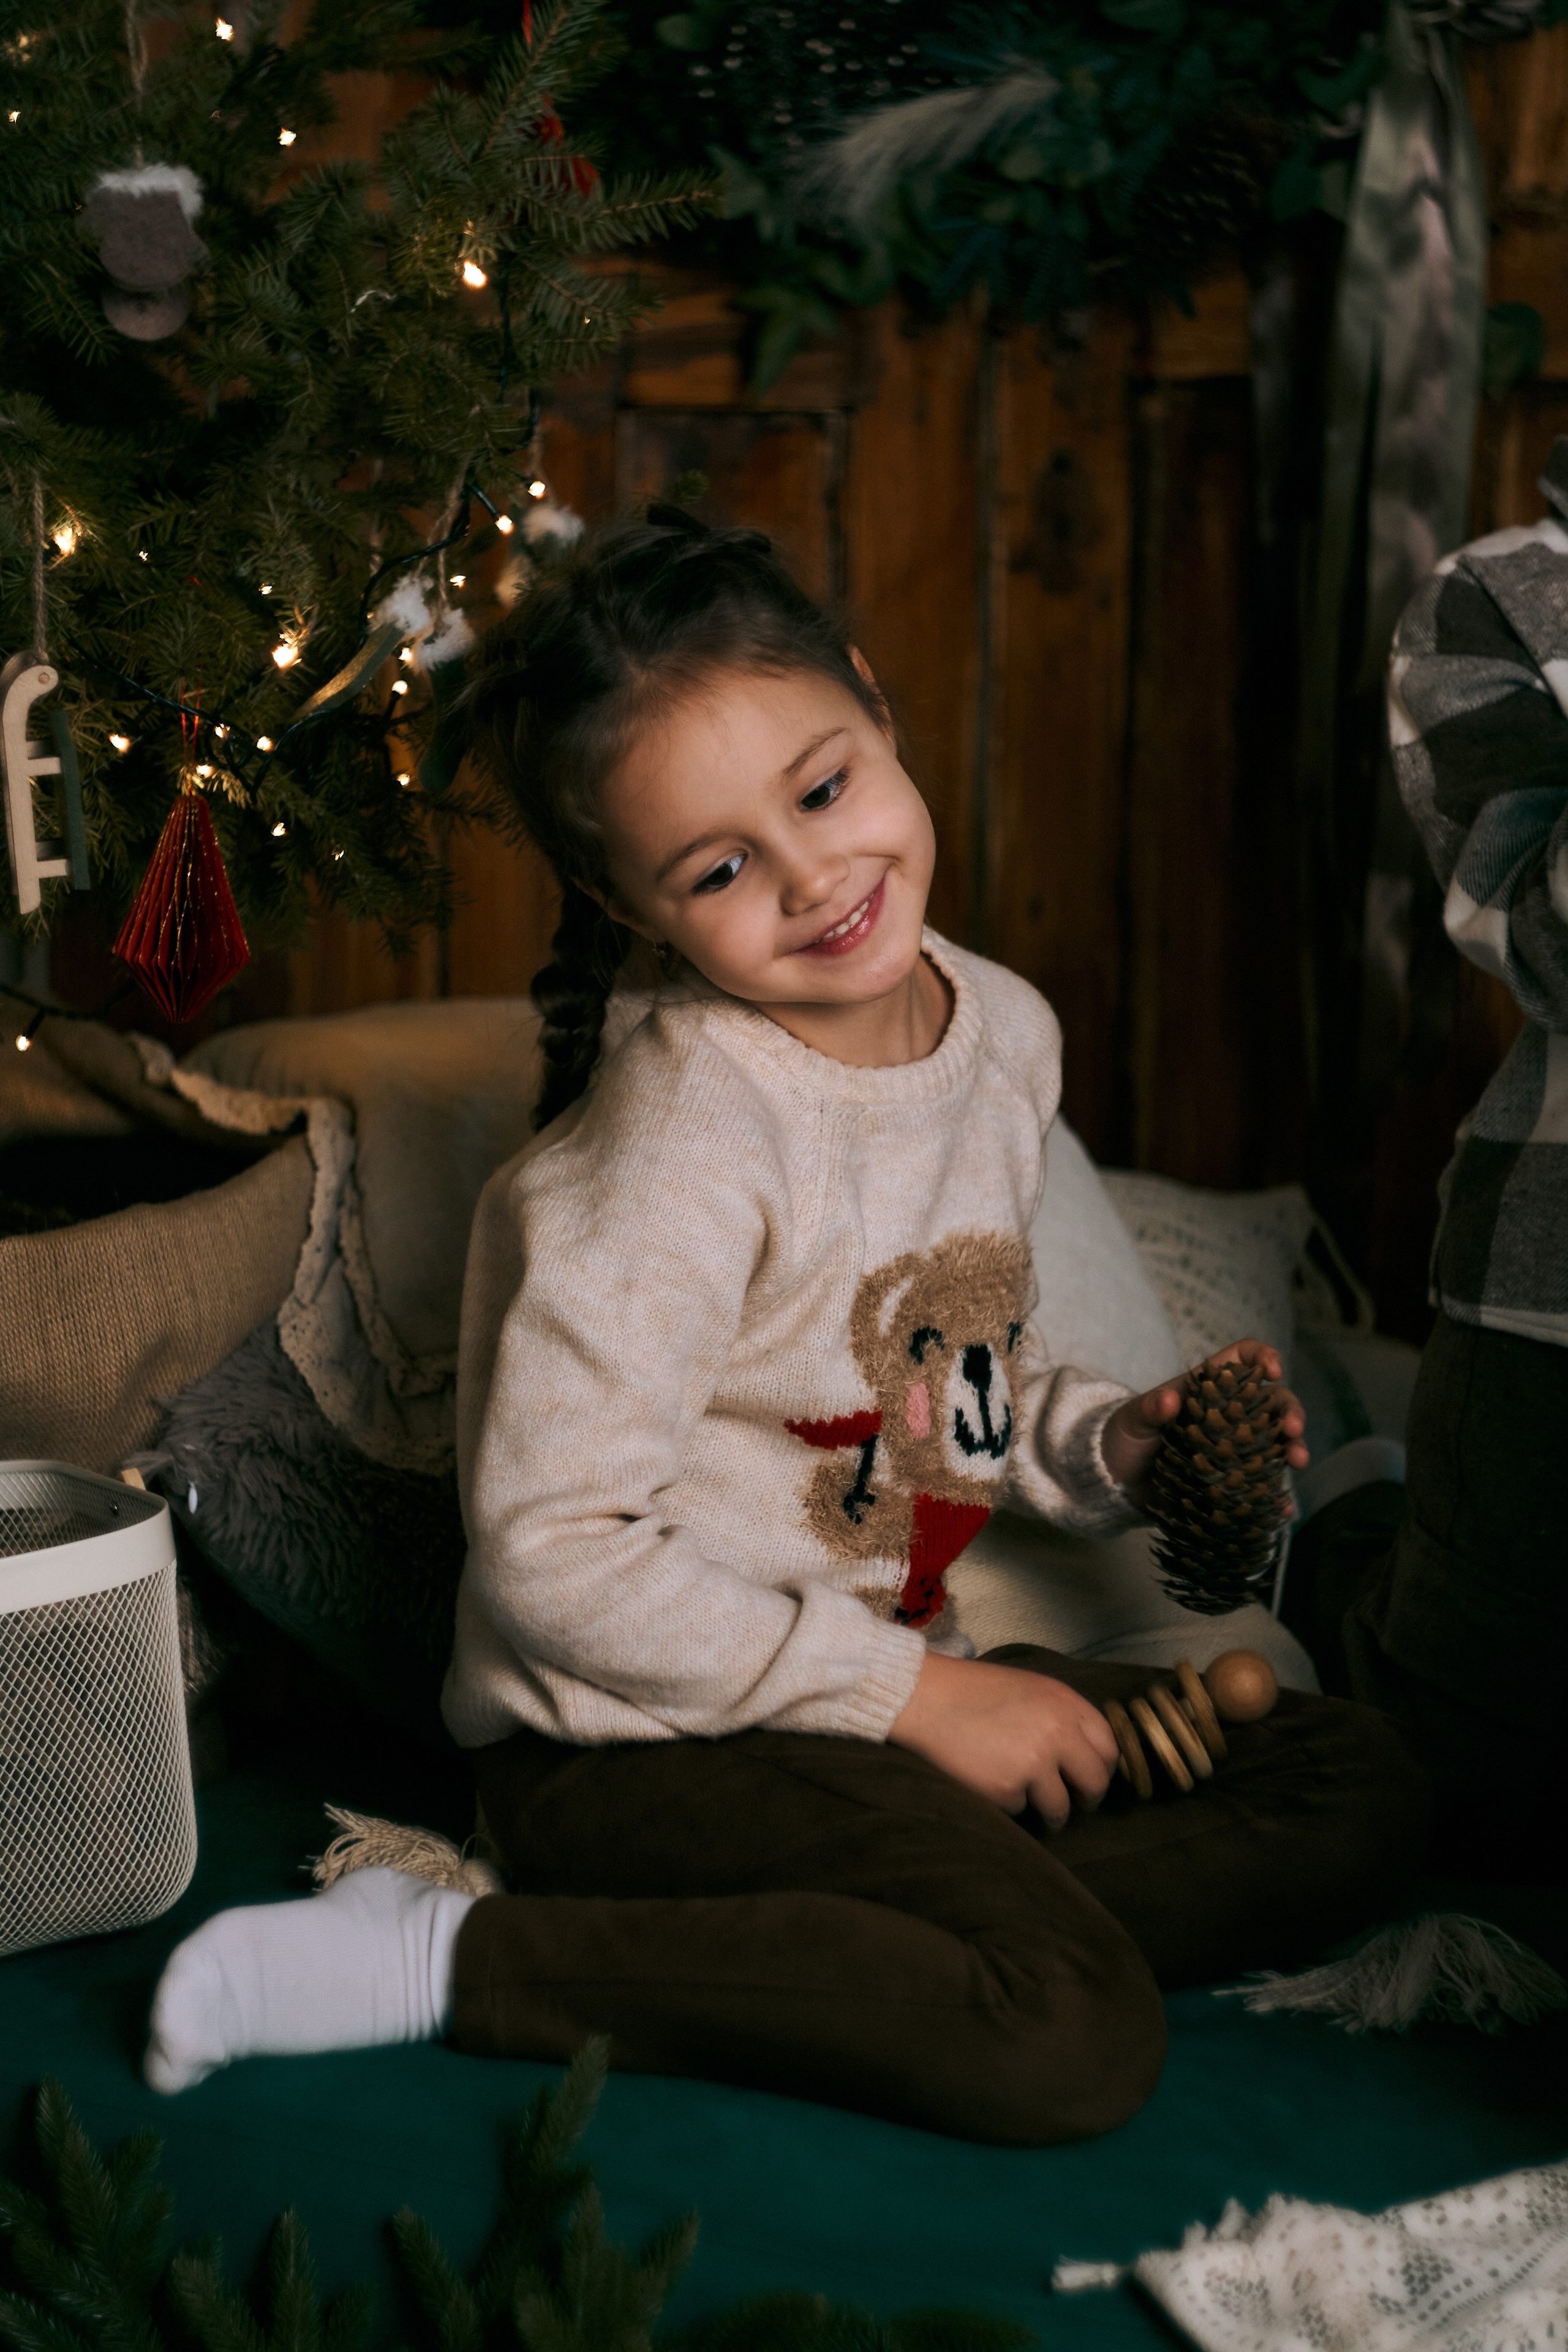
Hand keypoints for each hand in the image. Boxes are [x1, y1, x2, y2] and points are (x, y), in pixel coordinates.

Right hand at [887, 1650, 1118, 1828]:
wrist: (925, 1696)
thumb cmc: (974, 1691)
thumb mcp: (1030, 1689)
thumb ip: (1062, 1717)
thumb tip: (1085, 1756)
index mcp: (1065, 1703)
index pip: (1108, 1746)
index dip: (1101, 1766)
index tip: (1090, 1776)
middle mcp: (1058, 1733)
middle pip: (1095, 1782)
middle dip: (1087, 1798)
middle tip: (1076, 1803)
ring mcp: (1034, 1763)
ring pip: (1061, 1807)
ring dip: (1051, 1813)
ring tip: (1034, 1805)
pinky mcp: (1007, 1789)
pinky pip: (1022, 1810)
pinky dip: (1009, 1802)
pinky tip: (990, 1781)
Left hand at [1100, 1338, 1309, 1495]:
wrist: (1116, 1480)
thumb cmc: (1125, 1438)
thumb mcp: (1132, 1420)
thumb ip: (1149, 1409)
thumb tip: (1169, 1400)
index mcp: (1208, 1387)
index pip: (1242, 1359)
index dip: (1262, 1358)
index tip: (1273, 1370)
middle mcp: (1230, 1414)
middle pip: (1272, 1402)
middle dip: (1290, 1412)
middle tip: (1293, 1430)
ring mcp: (1235, 1447)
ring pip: (1276, 1442)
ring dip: (1293, 1449)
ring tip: (1298, 1461)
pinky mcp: (1233, 1479)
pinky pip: (1261, 1485)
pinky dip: (1275, 1495)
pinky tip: (1283, 1506)